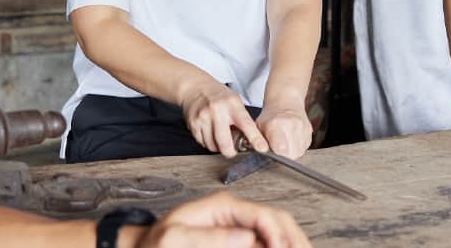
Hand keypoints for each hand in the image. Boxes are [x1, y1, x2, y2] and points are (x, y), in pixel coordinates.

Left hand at [126, 191, 310, 247]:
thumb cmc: (156, 243)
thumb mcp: (175, 239)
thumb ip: (211, 237)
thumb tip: (247, 236)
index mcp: (223, 207)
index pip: (262, 216)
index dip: (277, 235)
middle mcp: (235, 214)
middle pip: (278, 221)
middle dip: (294, 238)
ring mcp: (238, 227)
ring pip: (276, 232)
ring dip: (291, 242)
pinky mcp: (237, 240)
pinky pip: (263, 243)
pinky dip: (276, 246)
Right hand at [180, 80, 267, 157]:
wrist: (195, 87)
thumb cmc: (218, 95)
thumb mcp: (235, 100)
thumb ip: (243, 118)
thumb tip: (255, 139)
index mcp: (232, 104)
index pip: (246, 124)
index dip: (255, 138)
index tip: (262, 148)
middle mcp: (217, 110)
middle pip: (225, 143)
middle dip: (231, 152)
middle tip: (233, 151)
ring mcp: (204, 117)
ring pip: (213, 146)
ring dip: (218, 147)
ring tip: (220, 136)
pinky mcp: (193, 124)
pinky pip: (203, 143)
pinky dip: (208, 143)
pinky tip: (210, 133)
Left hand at [256, 105, 311, 158]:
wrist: (285, 102)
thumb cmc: (270, 117)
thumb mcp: (258, 127)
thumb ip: (259, 142)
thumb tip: (262, 153)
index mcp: (276, 124)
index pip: (281, 150)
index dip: (276, 155)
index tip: (272, 152)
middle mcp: (292, 125)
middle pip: (292, 155)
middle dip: (284, 156)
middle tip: (277, 148)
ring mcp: (303, 127)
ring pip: (299, 153)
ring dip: (292, 152)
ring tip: (284, 143)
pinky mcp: (310, 131)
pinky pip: (304, 148)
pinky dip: (298, 148)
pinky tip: (291, 140)